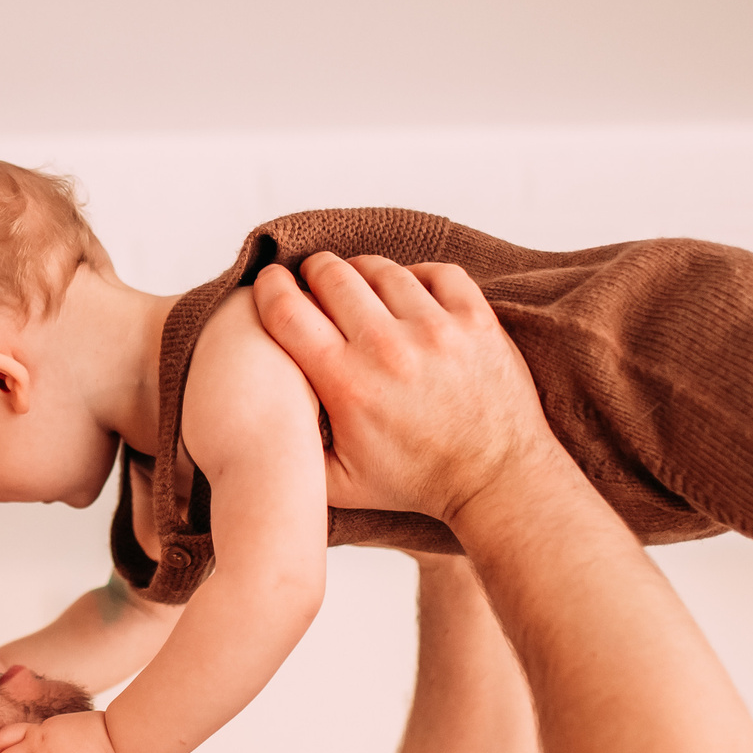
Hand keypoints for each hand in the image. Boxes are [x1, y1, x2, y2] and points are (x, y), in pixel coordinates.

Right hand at [251, 253, 559, 524]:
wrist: (496, 480)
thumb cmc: (416, 481)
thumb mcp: (338, 483)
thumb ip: (292, 447)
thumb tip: (256, 414)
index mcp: (347, 384)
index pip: (287, 310)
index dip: (270, 288)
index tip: (270, 284)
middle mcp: (388, 349)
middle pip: (332, 276)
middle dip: (315, 273)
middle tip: (314, 282)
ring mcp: (436, 330)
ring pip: (382, 269)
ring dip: (363, 273)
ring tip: (360, 288)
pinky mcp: (476, 320)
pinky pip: (437, 272)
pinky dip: (417, 275)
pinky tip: (409, 294)